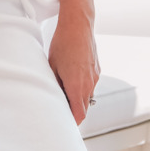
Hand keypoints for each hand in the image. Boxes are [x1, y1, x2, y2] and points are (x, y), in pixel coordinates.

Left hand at [47, 5, 99, 124]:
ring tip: (64, 90)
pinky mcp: (97, 70)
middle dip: (73, 111)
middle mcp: (89, 84)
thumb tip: (55, 100)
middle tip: (61, 111)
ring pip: (87, 96)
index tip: (63, 125)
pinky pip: (90, 84)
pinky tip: (71, 76)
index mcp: (77, 86)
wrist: (78, 25)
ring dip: (78, 98)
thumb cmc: (62, 44)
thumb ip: (55, 86)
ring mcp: (95, 77)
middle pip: (84, 108)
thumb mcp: (52, 67)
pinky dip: (82, 87)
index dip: (71, 123)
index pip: (78, 115)